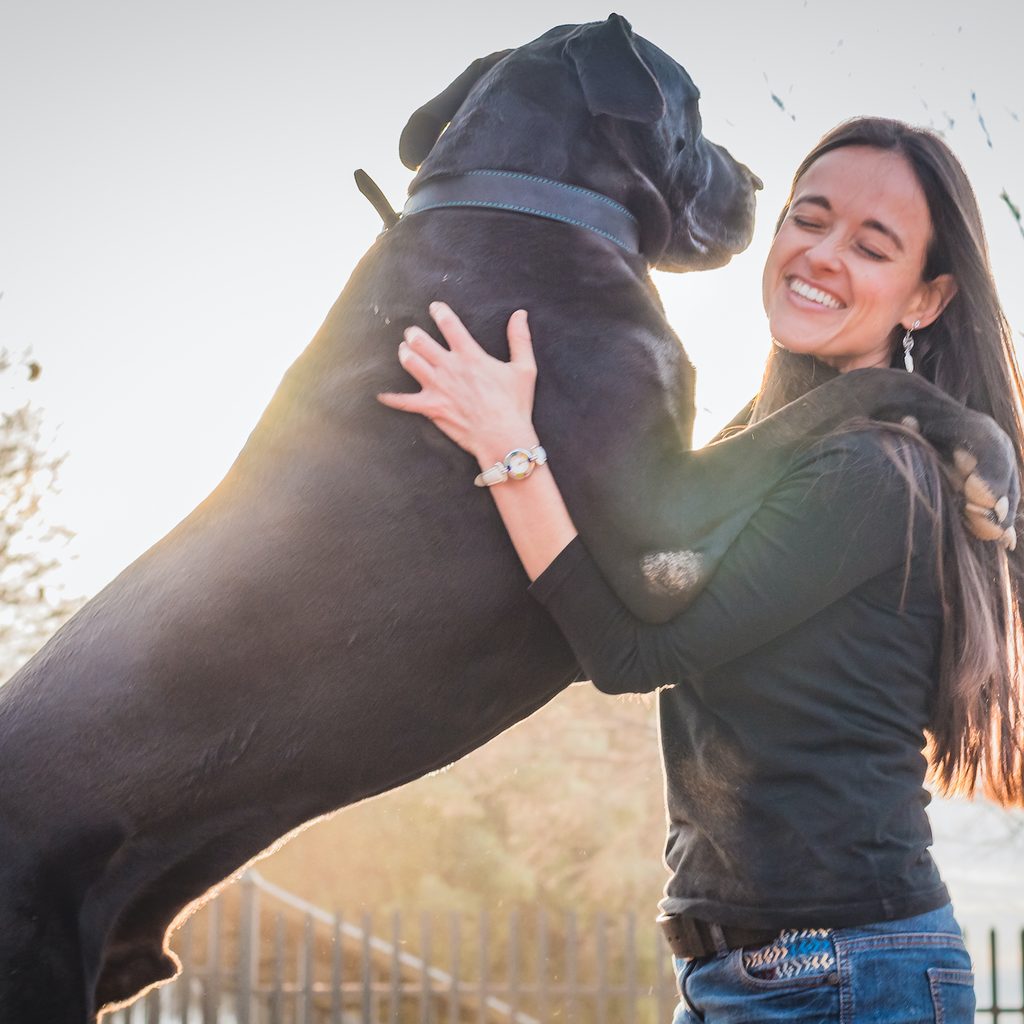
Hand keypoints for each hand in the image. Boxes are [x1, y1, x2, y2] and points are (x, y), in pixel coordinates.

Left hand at [378, 302, 538, 465]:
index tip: (435, 307)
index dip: (439, 312)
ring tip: (404, 350)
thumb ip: (520, 339)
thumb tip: (520, 315)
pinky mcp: (432, 407)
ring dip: (405, 354)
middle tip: (413, 333)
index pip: (449, 324)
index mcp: (470, 355)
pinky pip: (404, 402)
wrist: (503, 436)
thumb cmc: (514, 405)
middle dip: (414, 334)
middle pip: (421, 341)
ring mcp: (437, 387)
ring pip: (410, 362)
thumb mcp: (524, 368)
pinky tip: (381, 395)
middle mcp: (449, 367)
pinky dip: (392, 398)